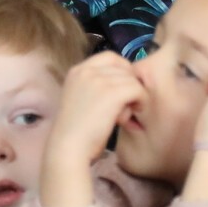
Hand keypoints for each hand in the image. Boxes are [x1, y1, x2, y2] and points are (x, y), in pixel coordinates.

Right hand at [52, 52, 145, 166]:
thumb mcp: (80, 100)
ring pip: (132, 79)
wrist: (68, 149)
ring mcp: (99, 80)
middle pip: (124, 67)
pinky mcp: (111, 93)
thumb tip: (123, 82)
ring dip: (133, 97)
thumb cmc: (75, 133)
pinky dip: (139, 103)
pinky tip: (127, 118)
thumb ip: (96, 87)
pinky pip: (137, 90)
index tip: (123, 90)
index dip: (122, 71)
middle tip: (125, 105)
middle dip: (129, 85)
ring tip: (123, 115)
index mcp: (77, 71)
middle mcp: (87, 70)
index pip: (110, 57)